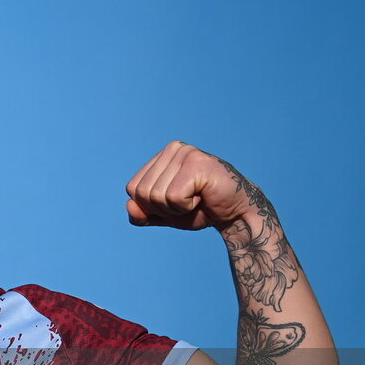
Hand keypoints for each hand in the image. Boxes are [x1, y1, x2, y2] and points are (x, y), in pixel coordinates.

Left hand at [125, 141, 261, 230]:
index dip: (150, 206)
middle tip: (187, 202)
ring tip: (196, 199)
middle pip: (142, 192)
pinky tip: (203, 196)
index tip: (175, 202)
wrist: (235, 214)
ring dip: (176, 208)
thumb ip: (142, 214)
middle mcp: (172, 149)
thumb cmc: (200, 210)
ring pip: (157, 196)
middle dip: (163, 208)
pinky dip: (186, 206)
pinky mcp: (197, 163)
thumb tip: (129, 206)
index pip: (133, 188)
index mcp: (161, 157)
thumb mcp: (164, 215)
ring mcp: (185, 153)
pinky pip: (173, 197)